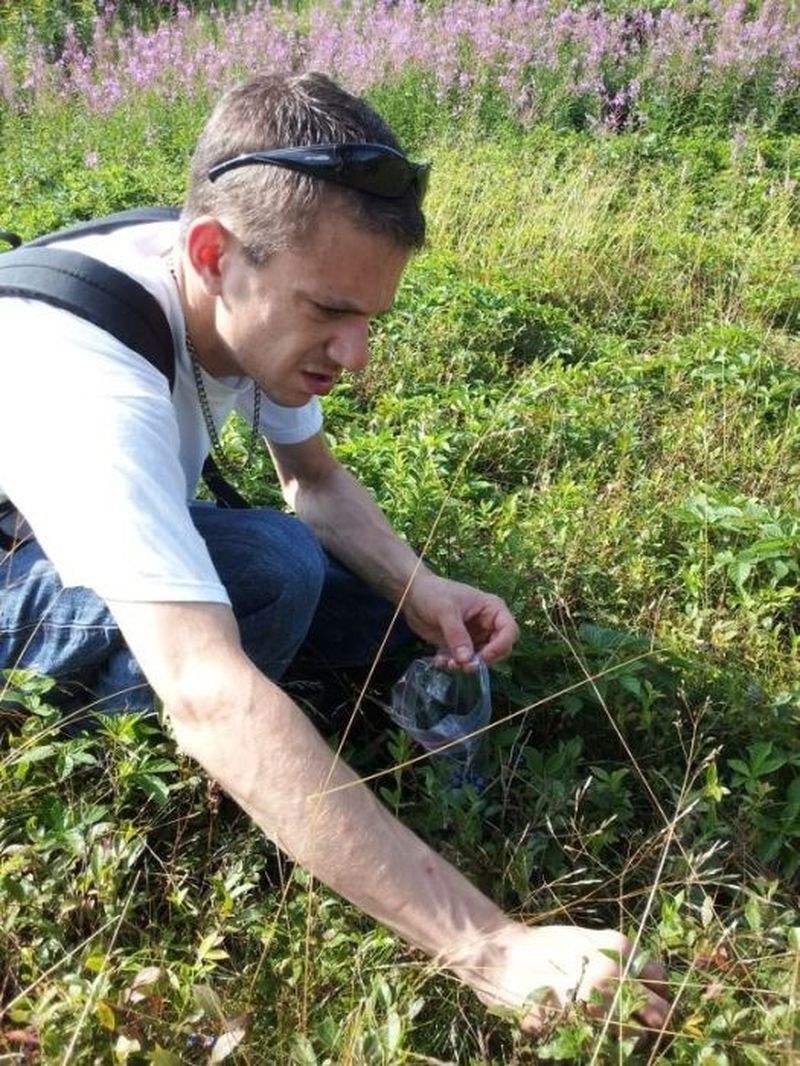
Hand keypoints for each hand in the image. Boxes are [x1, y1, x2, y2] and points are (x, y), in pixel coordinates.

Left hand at [403, 571, 518, 665]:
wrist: (412, 595)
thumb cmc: (433, 593)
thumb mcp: (445, 610)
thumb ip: (457, 635)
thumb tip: (466, 660)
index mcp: (492, 609)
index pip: (510, 631)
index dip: (501, 646)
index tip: (483, 657)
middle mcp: (488, 625)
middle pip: (499, 650)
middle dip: (483, 660)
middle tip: (464, 666)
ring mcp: (475, 636)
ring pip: (481, 659)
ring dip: (467, 666)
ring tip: (448, 664)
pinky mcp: (461, 646)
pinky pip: (464, 661)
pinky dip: (454, 665)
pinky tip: (440, 661)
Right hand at [462, 923, 670, 1035]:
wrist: (501, 954)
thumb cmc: (544, 946)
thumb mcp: (586, 940)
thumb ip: (617, 959)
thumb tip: (646, 983)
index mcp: (619, 949)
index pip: (661, 980)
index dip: (656, 993)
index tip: (647, 1002)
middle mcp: (615, 975)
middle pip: (659, 1013)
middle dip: (650, 1022)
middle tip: (633, 1024)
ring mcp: (597, 1003)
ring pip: (636, 1037)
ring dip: (626, 1039)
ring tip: (606, 1032)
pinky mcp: (578, 1027)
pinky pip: (606, 1049)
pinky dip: (604, 1048)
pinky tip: (589, 1038)